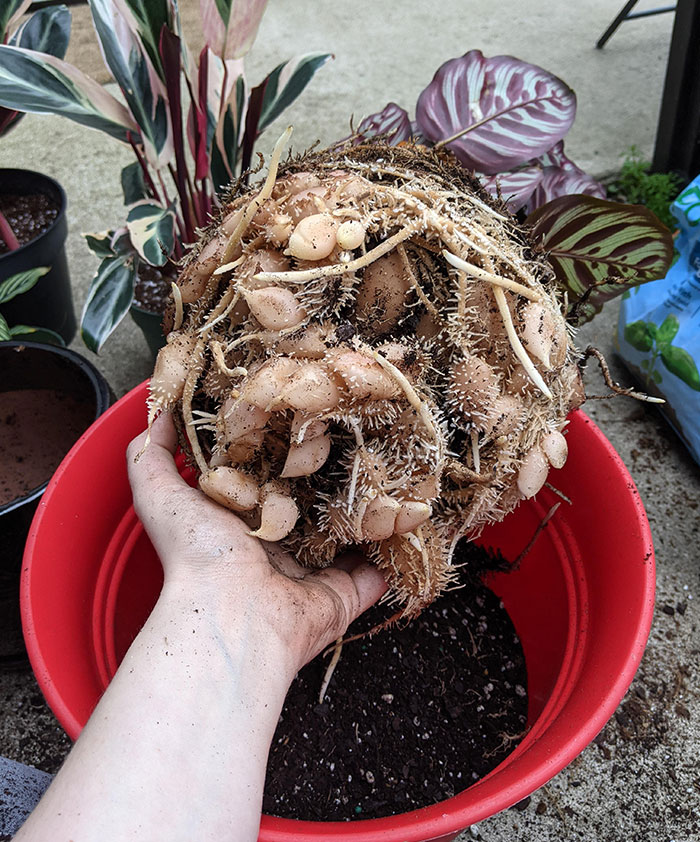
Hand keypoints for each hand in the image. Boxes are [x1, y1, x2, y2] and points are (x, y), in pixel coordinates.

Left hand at [126, 411, 386, 675]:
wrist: (231, 614)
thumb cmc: (196, 554)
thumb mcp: (160, 494)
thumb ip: (151, 455)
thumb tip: (158, 412)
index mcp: (240, 525)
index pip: (267, 481)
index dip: (284, 452)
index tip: (304, 416)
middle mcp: (277, 549)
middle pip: (312, 507)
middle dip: (333, 479)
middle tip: (357, 440)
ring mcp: (314, 574)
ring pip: (348, 537)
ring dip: (368, 512)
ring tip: (391, 472)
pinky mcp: (344, 595)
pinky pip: (377, 572)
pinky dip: (394, 550)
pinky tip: (410, 518)